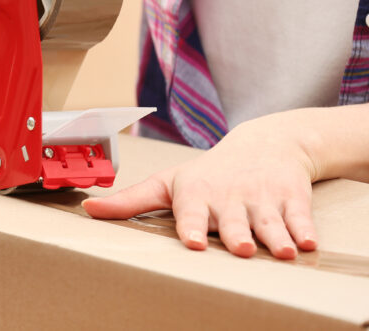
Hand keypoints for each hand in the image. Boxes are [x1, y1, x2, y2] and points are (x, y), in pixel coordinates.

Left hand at [82, 113, 319, 258]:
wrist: (264, 143)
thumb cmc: (208, 173)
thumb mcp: (168, 183)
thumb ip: (130, 201)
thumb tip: (87, 210)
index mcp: (197, 195)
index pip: (191, 212)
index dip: (191, 226)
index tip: (191, 240)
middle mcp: (229, 197)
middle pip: (233, 222)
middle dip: (237, 235)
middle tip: (239, 248)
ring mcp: (261, 198)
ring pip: (268, 222)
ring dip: (275, 236)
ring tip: (282, 251)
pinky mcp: (292, 198)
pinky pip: (300, 217)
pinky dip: (305, 229)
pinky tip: (308, 241)